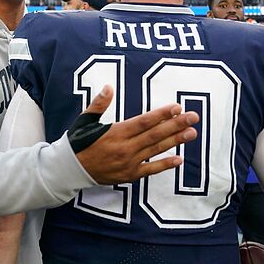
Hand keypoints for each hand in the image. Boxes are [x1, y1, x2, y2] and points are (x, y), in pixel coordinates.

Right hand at [76, 85, 198, 184]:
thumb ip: (99, 104)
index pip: (144, 121)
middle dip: (176, 125)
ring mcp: (128, 162)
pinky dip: (165, 165)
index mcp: (116, 132)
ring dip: (175, 141)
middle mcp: (125, 148)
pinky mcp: (129, 175)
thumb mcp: (85, 120)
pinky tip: (179, 159)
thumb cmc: (78, 143)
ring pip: (156, 150)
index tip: (177, 107)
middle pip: (155, 134)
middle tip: (193, 117)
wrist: (70, 170)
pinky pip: (150, 170)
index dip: (162, 114)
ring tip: (191, 133)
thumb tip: (109, 87)